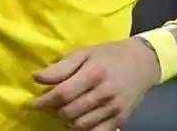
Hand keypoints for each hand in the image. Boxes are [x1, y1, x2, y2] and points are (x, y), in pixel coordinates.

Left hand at [32, 38, 160, 129]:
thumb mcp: (83, 53)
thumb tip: (36, 77)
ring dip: (67, 121)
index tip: (34, 104)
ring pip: (81, 125)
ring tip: (64, 112)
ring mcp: (114, 108)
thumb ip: (60, 67)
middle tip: (51, 106)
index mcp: (94, 73)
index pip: (63, 93)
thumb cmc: (108, 55)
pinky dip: (83, 130)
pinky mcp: (121, 119)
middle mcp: (104, 93)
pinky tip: (78, 121)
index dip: (45, 101)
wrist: (142, 62)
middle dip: (55, 111)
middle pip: (70, 112)